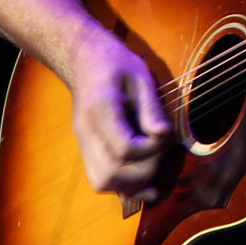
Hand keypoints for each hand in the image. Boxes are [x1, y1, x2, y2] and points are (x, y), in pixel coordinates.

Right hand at [67, 28, 174, 201]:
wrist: (84, 60)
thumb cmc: (116, 63)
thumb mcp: (140, 76)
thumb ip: (151, 107)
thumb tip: (163, 134)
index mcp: (100, 108)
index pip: (124, 149)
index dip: (151, 150)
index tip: (163, 134)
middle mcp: (86, 131)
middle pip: (111, 173)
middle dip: (144, 172)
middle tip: (160, 153)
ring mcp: (82, 142)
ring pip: (102, 182)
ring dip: (131, 183)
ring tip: (151, 167)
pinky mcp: (85, 149)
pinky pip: (99, 179)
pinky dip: (121, 184)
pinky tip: (140, 177)